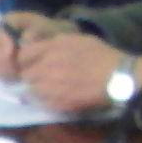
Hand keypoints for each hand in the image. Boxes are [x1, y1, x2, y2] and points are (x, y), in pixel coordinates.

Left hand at [0, 25, 130, 115]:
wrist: (117, 77)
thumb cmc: (102, 55)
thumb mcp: (77, 40)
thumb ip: (55, 44)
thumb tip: (40, 49)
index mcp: (53, 48)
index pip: (24, 54)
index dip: (26, 59)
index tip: (31, 63)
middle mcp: (47, 66)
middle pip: (25, 74)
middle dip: (31, 75)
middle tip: (40, 77)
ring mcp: (51, 86)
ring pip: (31, 90)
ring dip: (37, 89)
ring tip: (49, 88)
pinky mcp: (58, 103)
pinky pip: (42, 102)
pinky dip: (46, 100)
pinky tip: (57, 97)